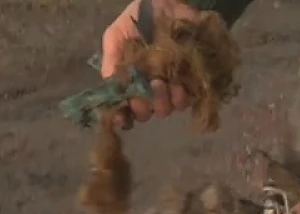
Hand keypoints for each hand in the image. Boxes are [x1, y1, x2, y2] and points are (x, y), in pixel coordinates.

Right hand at [101, 0, 198, 127]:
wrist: (171, 2)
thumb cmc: (142, 17)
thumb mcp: (117, 34)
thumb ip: (111, 57)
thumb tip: (109, 84)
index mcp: (130, 81)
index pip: (123, 109)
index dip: (121, 117)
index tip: (120, 117)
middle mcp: (149, 90)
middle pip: (145, 114)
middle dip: (144, 107)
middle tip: (148, 86)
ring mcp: (170, 88)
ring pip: (165, 109)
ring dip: (163, 102)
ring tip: (164, 83)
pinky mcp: (191, 83)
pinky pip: (187, 100)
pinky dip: (183, 96)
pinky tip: (180, 84)